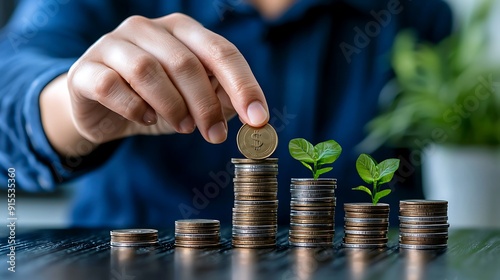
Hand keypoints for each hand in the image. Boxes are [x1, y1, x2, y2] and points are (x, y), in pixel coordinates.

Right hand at [67, 13, 268, 144]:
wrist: (101, 108)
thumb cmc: (155, 101)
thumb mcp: (193, 101)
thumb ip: (221, 100)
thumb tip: (251, 114)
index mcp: (181, 30)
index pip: (221, 51)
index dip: (243, 85)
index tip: (258, 118)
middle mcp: (147, 29)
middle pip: (186, 63)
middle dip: (206, 105)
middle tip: (215, 136)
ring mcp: (113, 45)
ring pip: (148, 70)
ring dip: (172, 106)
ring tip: (183, 127)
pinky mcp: (86, 69)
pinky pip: (111, 86)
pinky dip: (134, 108)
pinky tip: (146, 119)